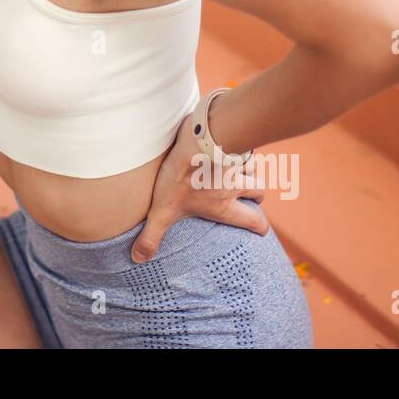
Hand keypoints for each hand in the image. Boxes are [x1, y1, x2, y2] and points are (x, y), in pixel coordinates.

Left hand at [129, 115, 268, 263]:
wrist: (197, 139)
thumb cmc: (182, 177)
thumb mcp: (162, 210)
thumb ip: (152, 236)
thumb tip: (139, 259)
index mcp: (223, 205)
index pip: (252, 221)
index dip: (259, 227)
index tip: (260, 230)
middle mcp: (235, 185)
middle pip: (259, 192)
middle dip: (256, 196)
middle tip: (251, 197)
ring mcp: (237, 162)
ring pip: (253, 168)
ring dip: (248, 170)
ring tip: (238, 170)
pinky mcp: (233, 139)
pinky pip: (243, 145)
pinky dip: (239, 147)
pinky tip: (228, 143)